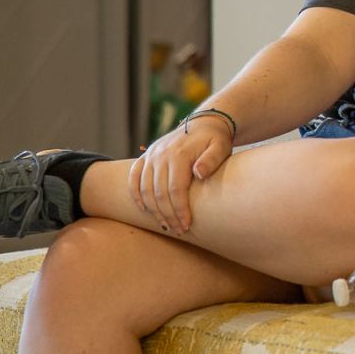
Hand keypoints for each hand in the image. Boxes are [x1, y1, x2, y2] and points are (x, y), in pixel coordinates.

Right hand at [130, 113, 231, 234]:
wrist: (203, 123)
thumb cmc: (215, 139)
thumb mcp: (221, 146)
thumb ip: (212, 159)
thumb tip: (198, 173)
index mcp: (178, 155)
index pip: (175, 189)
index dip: (180, 209)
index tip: (187, 225)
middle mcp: (160, 155)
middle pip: (159, 193)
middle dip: (169, 215)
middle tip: (179, 230)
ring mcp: (151, 156)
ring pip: (145, 189)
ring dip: (154, 210)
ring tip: (166, 225)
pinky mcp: (146, 157)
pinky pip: (134, 177)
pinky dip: (135, 194)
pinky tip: (143, 209)